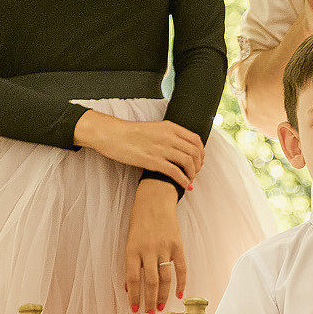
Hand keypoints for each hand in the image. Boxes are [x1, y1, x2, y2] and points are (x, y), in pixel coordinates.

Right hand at [75, 110, 204, 190]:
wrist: (111, 134)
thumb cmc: (129, 133)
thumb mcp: (153, 128)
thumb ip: (167, 135)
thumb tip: (178, 145)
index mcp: (170, 127)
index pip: (196, 140)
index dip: (201, 153)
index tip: (199, 161)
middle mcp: (168, 136)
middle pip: (194, 152)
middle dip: (198, 165)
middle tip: (195, 173)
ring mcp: (161, 148)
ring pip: (187, 162)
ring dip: (192, 174)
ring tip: (190, 180)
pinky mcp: (152, 161)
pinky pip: (175, 172)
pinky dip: (183, 181)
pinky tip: (185, 186)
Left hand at [124, 180, 186, 312]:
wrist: (155, 199)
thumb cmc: (139, 221)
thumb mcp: (130, 240)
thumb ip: (131, 263)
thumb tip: (130, 286)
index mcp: (132, 249)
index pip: (132, 278)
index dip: (134, 295)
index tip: (134, 308)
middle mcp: (148, 250)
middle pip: (150, 282)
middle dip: (149, 300)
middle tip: (149, 313)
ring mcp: (164, 247)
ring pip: (165, 278)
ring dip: (163, 295)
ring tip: (160, 308)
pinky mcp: (177, 245)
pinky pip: (181, 268)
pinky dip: (181, 283)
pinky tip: (179, 294)